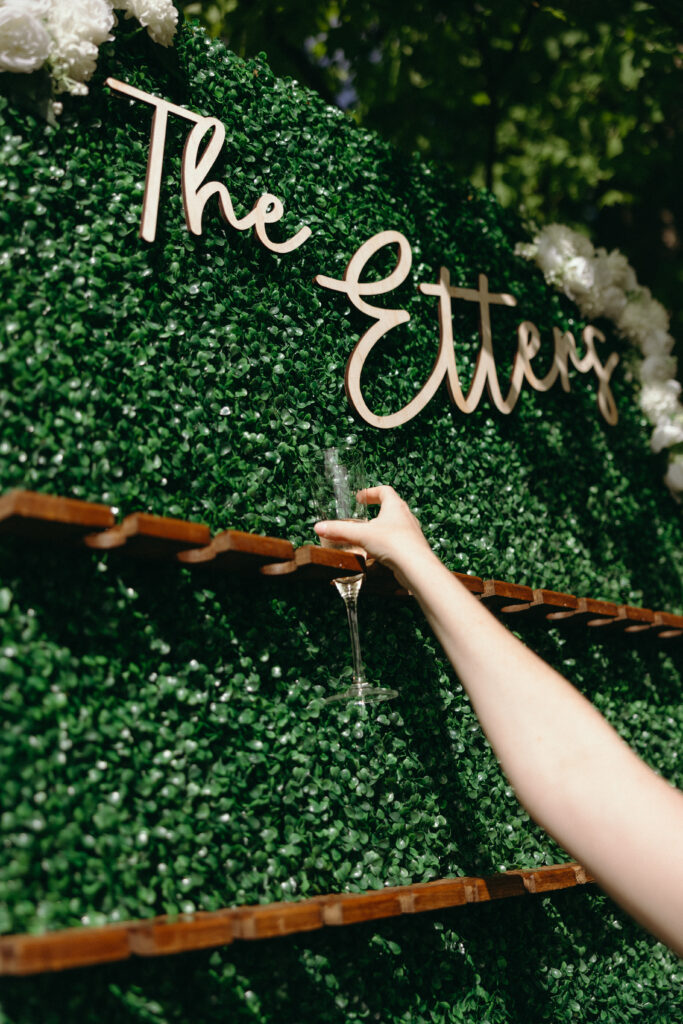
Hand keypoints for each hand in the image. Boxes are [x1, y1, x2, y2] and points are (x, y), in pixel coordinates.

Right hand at [314, 485, 432, 584]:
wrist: (416, 566)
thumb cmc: (393, 542)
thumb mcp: (361, 535)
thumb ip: (340, 531)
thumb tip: (319, 527)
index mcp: (395, 506)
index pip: (385, 491)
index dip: (371, 492)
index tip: (360, 497)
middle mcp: (406, 517)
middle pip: (391, 508)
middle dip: (377, 512)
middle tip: (364, 517)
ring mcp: (411, 534)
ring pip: (395, 527)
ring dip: (382, 530)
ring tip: (368, 538)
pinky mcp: (413, 549)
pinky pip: (398, 543)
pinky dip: (386, 546)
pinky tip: (377, 556)